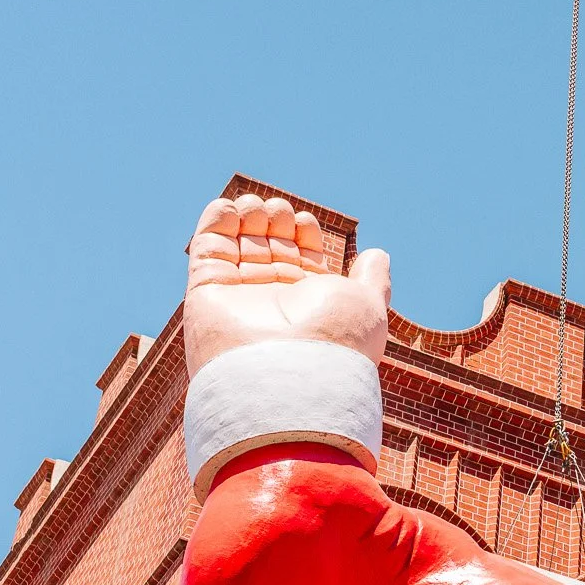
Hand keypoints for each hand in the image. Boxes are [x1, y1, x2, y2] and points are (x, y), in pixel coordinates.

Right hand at [183, 192, 391, 375]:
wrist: (287, 377)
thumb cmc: (335, 342)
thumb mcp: (367, 305)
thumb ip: (372, 278)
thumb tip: (377, 254)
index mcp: (310, 301)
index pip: (301, 255)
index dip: (303, 232)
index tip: (306, 224)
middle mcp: (273, 298)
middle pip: (269, 244)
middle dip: (275, 219)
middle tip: (281, 213)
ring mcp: (239, 295)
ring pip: (238, 242)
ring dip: (247, 215)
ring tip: (258, 206)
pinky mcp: (207, 291)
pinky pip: (207, 250)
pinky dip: (215, 221)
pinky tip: (230, 207)